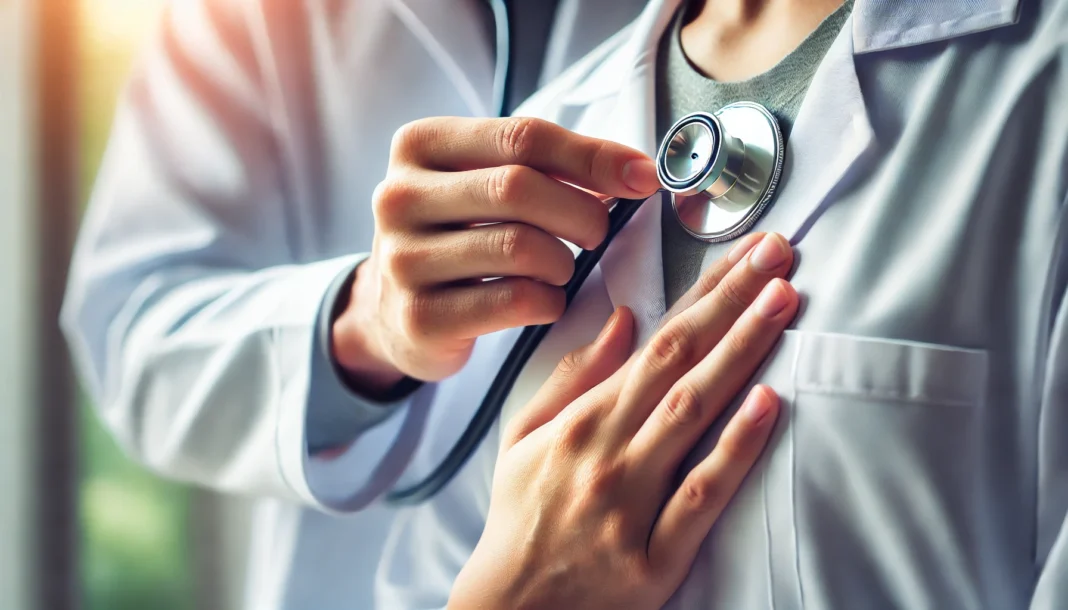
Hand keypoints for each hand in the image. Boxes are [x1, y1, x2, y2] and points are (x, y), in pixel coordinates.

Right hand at [331, 117, 660, 391]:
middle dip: (581, 211)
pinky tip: (544, 300)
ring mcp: (402, 259)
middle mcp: (398, 197)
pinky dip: (548, 301)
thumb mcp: (484, 183)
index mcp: (419, 146)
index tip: (641, 177)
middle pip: (519, 187)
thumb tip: (634, 170)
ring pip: (519, 247)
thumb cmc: (458, 236)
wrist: (396, 314)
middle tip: (598, 232)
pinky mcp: (419, 316)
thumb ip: (547, 166)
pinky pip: (513, 301)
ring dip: (563, 262)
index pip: (522, 137)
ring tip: (560, 268)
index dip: (592, 156)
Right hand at [448, 233, 797, 609]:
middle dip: (734, 303)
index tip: (743, 256)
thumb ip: (572, 377)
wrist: (513, 608)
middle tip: (779, 257)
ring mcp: (633, 504)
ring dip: (743, 352)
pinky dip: (736, 446)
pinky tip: (768, 402)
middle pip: (681, 364)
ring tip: (782, 304)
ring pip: (695, 414)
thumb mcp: (523, 438)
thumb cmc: (521, 518)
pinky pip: (701, 493)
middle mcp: (608, 454)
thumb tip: (621, 320)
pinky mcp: (656, 557)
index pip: (655, 343)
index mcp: (580, 423)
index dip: (703, 294)